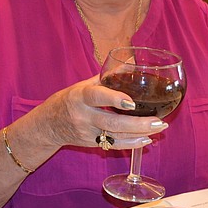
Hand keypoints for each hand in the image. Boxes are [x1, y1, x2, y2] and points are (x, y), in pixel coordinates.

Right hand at [37, 76, 167, 150]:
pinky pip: (114, 146)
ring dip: (139, 133)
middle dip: (137, 123)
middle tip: (159, 121)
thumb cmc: (68, 100)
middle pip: (112, 123)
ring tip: (160, 128)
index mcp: (80, 97)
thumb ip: (107, 77)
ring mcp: (87, 132)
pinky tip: (147, 139)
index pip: (96, 97)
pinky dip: (132, 143)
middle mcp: (83, 116)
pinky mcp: (91, 143)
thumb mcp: (83, 85)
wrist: (48, 125)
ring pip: (115, 136)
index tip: (131, 102)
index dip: (114, 99)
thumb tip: (131, 62)